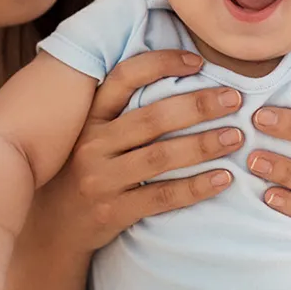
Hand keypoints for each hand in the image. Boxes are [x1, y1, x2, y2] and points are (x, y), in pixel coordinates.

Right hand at [29, 50, 242, 251]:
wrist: (55, 228)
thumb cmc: (86, 171)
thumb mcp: (93, 135)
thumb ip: (124, 110)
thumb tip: (182, 76)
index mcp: (90, 117)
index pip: (125, 78)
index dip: (161, 64)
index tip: (199, 61)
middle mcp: (92, 144)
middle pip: (153, 118)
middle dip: (199, 106)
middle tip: (235, 100)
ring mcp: (100, 179)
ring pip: (160, 157)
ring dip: (203, 145)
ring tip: (236, 137)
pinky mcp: (112, 212)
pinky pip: (161, 197)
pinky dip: (196, 187)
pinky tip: (223, 179)